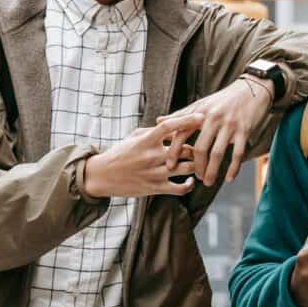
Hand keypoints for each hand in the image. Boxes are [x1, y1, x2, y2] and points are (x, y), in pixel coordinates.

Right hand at [83, 112, 202, 198]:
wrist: (102, 175)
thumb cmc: (120, 153)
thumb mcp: (134, 137)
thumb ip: (154, 131)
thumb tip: (176, 125)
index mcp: (145, 141)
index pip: (170, 127)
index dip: (187, 121)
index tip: (201, 118)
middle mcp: (151, 157)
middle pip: (185, 150)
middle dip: (197, 147)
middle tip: (205, 145)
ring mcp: (154, 174)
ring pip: (187, 168)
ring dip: (197, 165)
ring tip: (200, 163)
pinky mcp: (154, 189)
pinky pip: (179, 188)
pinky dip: (189, 185)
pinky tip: (191, 180)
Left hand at [157, 76, 272, 187]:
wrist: (252, 89)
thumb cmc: (223, 99)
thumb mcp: (201, 104)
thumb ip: (181, 115)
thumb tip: (158, 121)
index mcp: (200, 113)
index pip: (182, 134)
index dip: (174, 151)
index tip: (169, 166)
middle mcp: (213, 119)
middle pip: (201, 148)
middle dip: (197, 166)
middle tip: (195, 177)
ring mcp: (229, 125)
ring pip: (218, 153)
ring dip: (212, 171)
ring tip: (208, 182)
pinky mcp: (244, 130)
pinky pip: (238, 153)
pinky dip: (233, 168)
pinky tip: (228, 179)